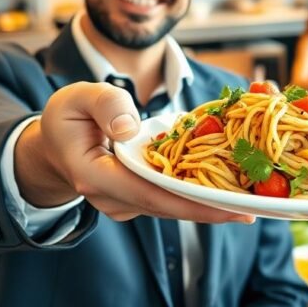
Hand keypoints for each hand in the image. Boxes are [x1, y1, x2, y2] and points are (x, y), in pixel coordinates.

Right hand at [14, 82, 252, 223]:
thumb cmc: (66, 119)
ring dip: (209, 203)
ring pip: (172, 206)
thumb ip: (105, 104)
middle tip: (254, 208)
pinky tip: (228, 187)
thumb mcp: (76, 97)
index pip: (149, 193)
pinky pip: (169, 197)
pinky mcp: (137, 199)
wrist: (52, 147)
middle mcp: (112, 199)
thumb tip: (132, 128)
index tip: (228, 206)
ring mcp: (125, 204)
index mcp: (95, 176)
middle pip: (168, 207)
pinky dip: (196, 192)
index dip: (190, 201)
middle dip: (211, 209)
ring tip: (250, 197)